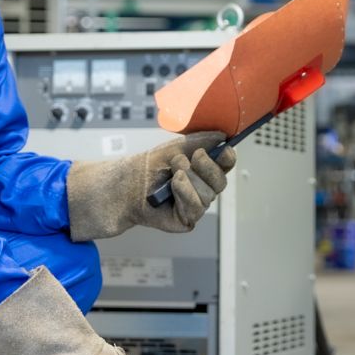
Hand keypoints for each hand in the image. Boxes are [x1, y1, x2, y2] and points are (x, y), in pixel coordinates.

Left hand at [67, 132, 237, 240]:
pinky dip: (185, 192)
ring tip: (171, 172)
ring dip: (188, 178)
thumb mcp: (177, 147)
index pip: (225, 165)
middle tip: (185, 158)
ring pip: (209, 194)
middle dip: (206, 167)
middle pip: (221, 181)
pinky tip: (173, 185)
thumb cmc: (149, 167)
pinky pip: (196, 207)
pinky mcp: (186, 219)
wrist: (127, 185)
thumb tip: (223, 134)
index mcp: (203, 170)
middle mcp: (203, 189)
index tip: (224, 150)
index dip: (228, 158)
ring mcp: (195, 205)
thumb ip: (201, 140)